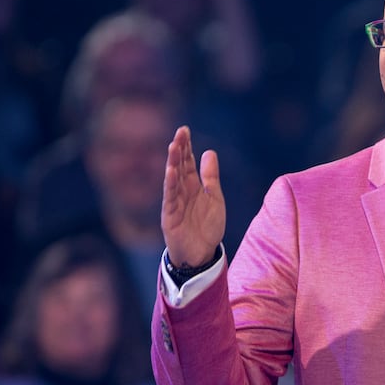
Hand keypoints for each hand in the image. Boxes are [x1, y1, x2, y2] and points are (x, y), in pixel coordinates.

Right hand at [162, 126, 225, 267]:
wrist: (202, 254)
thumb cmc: (207, 227)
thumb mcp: (214, 198)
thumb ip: (211, 177)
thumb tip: (209, 152)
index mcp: (193, 186)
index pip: (187, 162)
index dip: (186, 147)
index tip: (184, 130)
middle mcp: (181, 192)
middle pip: (179, 166)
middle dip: (179, 149)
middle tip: (180, 131)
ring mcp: (174, 203)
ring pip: (173, 179)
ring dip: (173, 162)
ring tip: (174, 146)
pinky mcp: (170, 216)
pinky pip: (170, 198)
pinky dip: (170, 184)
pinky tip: (170, 171)